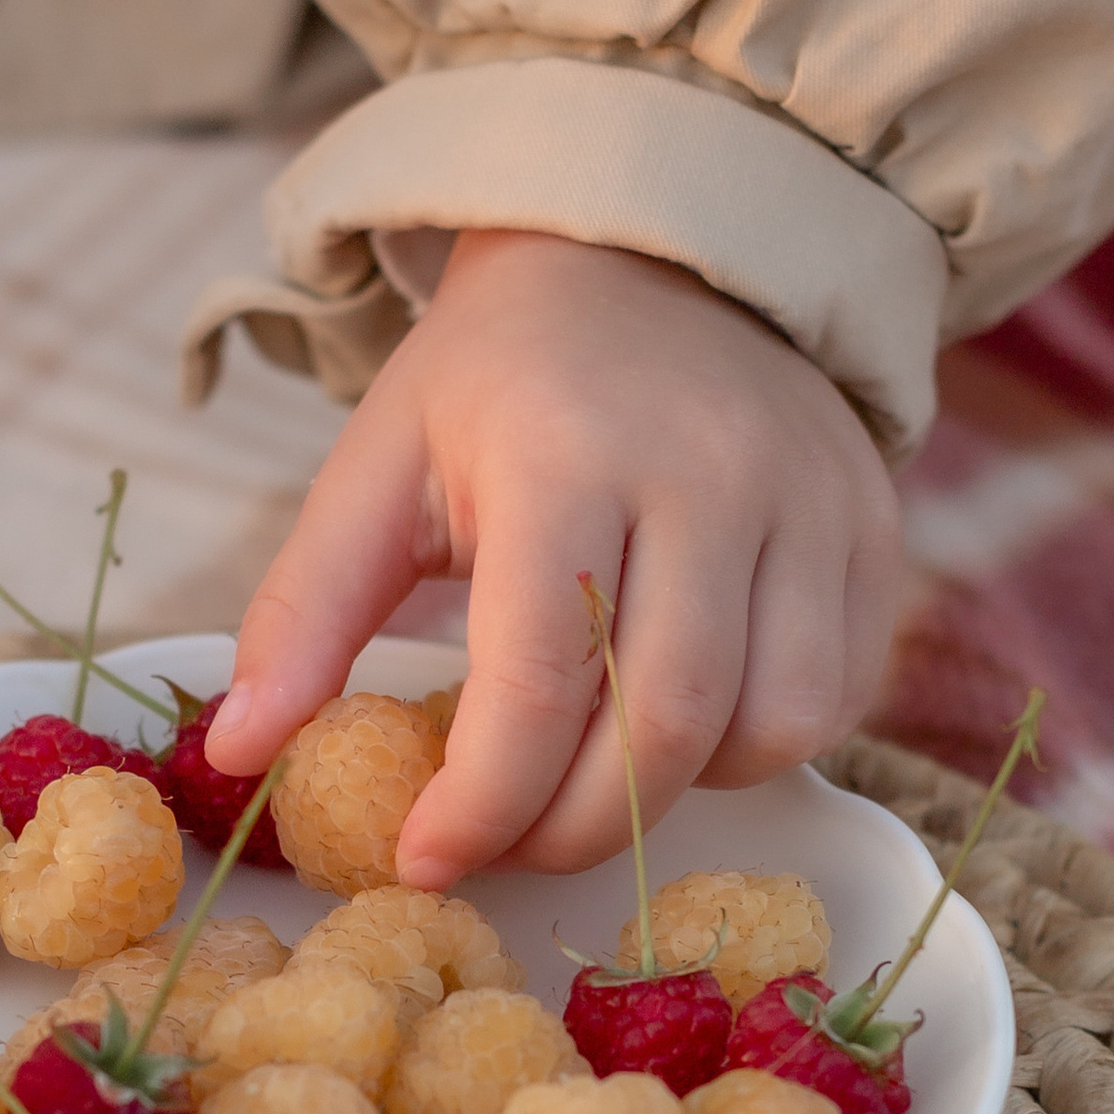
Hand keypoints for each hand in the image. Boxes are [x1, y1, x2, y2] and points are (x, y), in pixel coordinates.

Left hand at [206, 227, 902, 890]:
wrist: (653, 257)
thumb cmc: (500, 380)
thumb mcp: (378, 464)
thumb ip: (306, 611)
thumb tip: (239, 756)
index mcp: (567, 451)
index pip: (536, 681)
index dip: (479, 802)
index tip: (427, 856)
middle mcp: (710, 474)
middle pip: (663, 728)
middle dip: (571, 828)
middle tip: (506, 845)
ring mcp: (812, 503)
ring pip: (768, 730)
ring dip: (674, 792)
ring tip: (598, 767)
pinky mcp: (874, 531)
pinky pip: (835, 698)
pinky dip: (756, 747)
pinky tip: (683, 718)